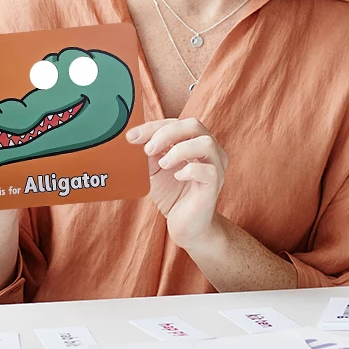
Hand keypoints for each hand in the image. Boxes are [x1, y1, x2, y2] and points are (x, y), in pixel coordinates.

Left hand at [127, 117, 227, 249]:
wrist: (186, 226)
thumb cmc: (172, 194)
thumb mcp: (154, 169)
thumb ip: (148, 153)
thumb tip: (133, 138)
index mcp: (193, 141)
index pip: (176, 122)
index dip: (153, 126)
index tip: (132, 136)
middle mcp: (208, 150)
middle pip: (194, 124)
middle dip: (166, 133)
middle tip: (148, 149)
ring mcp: (215, 166)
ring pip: (206, 143)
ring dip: (179, 150)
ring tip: (164, 164)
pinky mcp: (215, 184)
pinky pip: (209, 170)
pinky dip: (190, 170)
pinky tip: (177, 176)